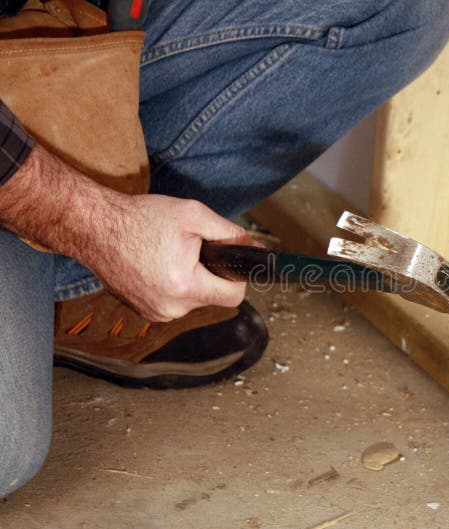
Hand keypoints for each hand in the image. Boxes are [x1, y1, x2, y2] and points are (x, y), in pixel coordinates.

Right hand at [84, 193, 248, 321]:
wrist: (93, 227)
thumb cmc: (140, 219)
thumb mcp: (193, 215)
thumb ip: (229, 233)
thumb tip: (253, 246)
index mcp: (186, 286)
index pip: (234, 297)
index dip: (239, 277)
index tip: (232, 262)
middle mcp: (171, 308)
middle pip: (213, 297)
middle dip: (211, 273)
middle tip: (194, 248)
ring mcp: (155, 312)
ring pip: (193, 300)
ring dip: (192, 279)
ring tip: (173, 254)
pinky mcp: (143, 310)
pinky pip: (173, 301)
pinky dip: (173, 284)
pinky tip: (159, 264)